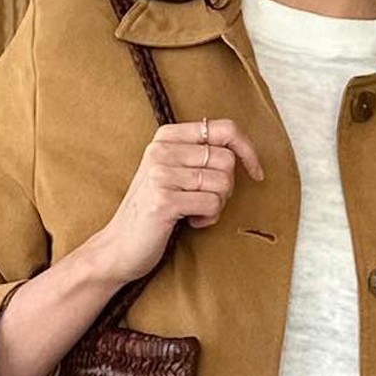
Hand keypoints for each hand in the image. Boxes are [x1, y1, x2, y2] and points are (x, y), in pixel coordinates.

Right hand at [94, 115, 264, 283]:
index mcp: (167, 137)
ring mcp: (161, 174)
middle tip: (206, 201)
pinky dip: (208, 219)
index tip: (256, 173)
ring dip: (217, 205)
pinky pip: (212, 204)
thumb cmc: (154, 210)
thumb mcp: (173, 172)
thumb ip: (199, 155)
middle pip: (227, 160)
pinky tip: (189, 222)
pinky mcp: (164, 200)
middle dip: (227, 187)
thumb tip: (243, 151)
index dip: (248, 150)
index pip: (225, 129)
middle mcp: (162, 150)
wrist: (119, 246)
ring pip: (223, 183)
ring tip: (194, 212)